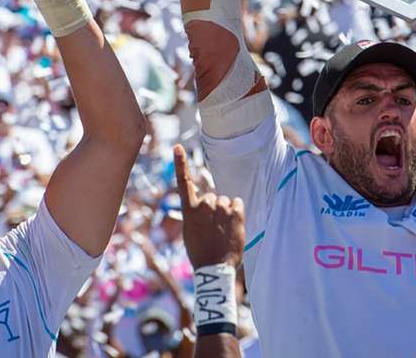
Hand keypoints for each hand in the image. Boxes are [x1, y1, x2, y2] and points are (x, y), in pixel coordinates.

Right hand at [173, 144, 243, 267]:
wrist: (214, 269)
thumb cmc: (200, 252)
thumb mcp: (190, 232)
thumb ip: (196, 214)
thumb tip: (204, 204)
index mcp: (190, 210)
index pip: (184, 182)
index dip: (181, 163)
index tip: (178, 147)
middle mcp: (204, 205)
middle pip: (212, 197)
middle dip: (214, 208)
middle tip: (213, 228)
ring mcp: (221, 209)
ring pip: (225, 201)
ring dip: (225, 212)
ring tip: (222, 231)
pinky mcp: (236, 213)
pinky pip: (237, 203)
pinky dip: (236, 212)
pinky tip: (231, 227)